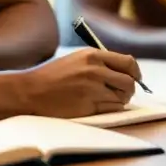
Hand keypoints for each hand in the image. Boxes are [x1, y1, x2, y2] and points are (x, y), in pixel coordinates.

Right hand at [22, 48, 140, 117]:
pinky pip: (111, 109)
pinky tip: (100, 106)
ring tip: (109, 100)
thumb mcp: (77, 59)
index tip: (136, 78)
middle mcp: (95, 71)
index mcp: (93, 56)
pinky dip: (111, 109)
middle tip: (123, 94)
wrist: (30, 91)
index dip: (136, 73)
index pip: (128, 63)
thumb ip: (100, 63)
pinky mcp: (87, 106)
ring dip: (120, 100)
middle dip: (130, 90)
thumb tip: (126, 72)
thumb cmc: (53, 76)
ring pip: (122, 97)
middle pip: (129, 82)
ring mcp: (92, 89)